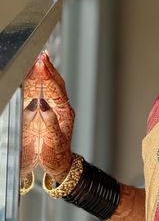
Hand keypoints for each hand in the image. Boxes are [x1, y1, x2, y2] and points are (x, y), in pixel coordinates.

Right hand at [21, 52, 74, 182]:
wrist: (57, 164)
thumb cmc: (57, 155)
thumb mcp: (55, 141)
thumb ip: (50, 123)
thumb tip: (42, 105)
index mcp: (65, 113)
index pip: (56, 89)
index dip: (48, 76)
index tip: (42, 64)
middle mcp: (60, 108)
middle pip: (54, 84)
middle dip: (47, 69)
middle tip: (40, 55)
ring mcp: (52, 109)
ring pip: (48, 87)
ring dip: (42, 73)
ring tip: (37, 59)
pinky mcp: (43, 113)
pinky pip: (40, 94)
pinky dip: (35, 83)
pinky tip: (31, 74)